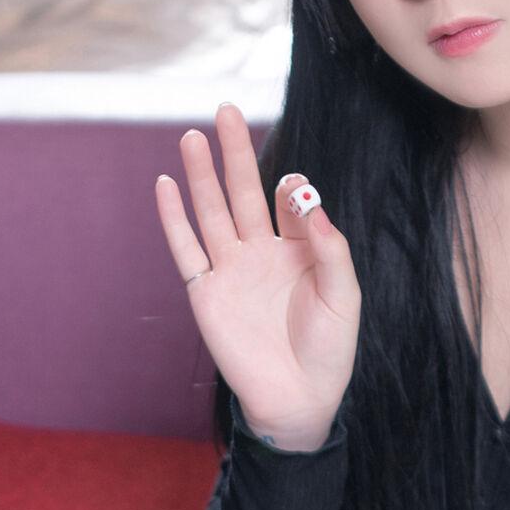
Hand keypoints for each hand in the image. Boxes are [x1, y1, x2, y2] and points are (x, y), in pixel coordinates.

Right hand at [155, 101, 361, 452]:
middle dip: (235, 151)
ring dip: (202, 174)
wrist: (298, 400)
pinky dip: (174, 218)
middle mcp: (261, 253)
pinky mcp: (205, 293)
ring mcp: (231, 271)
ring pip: (211, 212)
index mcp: (298, 250)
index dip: (291, 188)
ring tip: (192, 136)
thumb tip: (303, 198)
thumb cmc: (330, 351)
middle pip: (242, 191)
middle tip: (226, 109)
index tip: (293, 194)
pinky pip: (186, 248)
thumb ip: (329, 246)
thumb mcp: (343, 295)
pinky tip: (166, 185)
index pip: (288, 200)